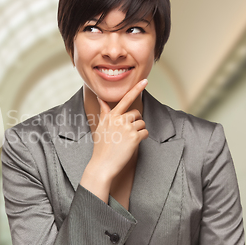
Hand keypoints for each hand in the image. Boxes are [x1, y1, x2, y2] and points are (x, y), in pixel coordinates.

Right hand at [80, 79, 148, 199]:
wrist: (102, 164)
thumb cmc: (101, 146)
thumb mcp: (100, 127)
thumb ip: (104, 112)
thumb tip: (100, 99)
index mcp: (111, 116)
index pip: (125, 99)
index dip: (136, 89)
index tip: (145, 80)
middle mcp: (119, 119)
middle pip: (136, 113)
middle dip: (134, 122)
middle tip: (125, 134)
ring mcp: (127, 128)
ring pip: (142, 124)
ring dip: (138, 132)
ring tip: (127, 141)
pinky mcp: (134, 137)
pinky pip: (145, 133)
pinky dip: (142, 138)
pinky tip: (132, 145)